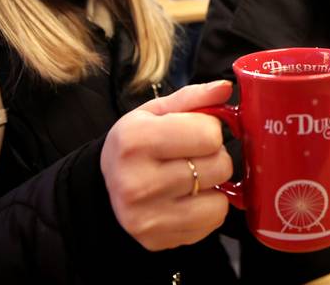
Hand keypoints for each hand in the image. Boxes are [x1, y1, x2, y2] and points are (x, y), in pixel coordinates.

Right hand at [101, 80, 233, 250]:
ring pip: (220, 200)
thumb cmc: (136, 145)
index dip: (209, 129)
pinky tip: (187, 200)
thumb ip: (193, 98)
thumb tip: (225, 89)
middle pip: (219, 166)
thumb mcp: (155, 112)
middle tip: (193, 156)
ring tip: (191, 179)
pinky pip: (213, 223)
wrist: (103, 188)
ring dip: (213, 186)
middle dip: (214, 157)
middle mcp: (137, 183)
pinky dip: (208, 209)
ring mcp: (147, 217)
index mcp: (135, 140)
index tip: (193, 133)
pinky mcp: (157, 240)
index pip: (209, 134)